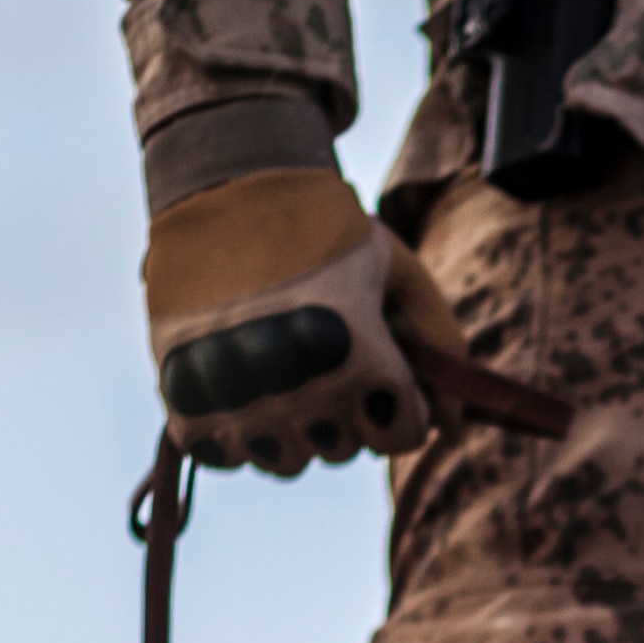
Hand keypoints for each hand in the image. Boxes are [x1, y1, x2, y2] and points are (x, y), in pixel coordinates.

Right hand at [140, 166, 465, 476]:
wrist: (220, 182)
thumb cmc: (321, 225)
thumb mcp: (398, 268)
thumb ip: (443, 346)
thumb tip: (456, 432)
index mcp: (358, 354)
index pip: (402, 435)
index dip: (400, 401)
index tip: (380, 364)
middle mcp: (298, 388)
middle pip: (343, 449)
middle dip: (346, 409)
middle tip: (324, 348)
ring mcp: (237, 402)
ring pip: (286, 460)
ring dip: (292, 424)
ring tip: (281, 362)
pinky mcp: (187, 406)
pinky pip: (230, 455)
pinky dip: (236, 426)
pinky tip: (239, 375)